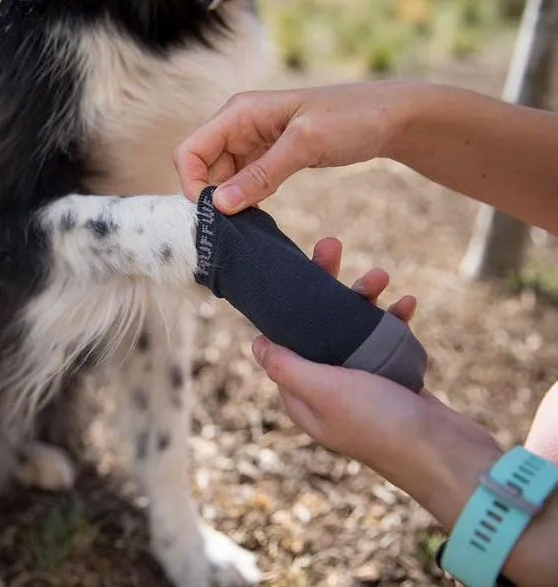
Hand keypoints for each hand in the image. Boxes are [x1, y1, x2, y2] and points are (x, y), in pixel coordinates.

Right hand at [173, 82, 416, 212]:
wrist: (390, 117)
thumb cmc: (351, 118)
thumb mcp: (305, 145)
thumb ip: (261, 174)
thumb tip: (219, 205)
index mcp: (238, 113)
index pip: (189, 151)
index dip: (191, 184)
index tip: (212, 213)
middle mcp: (238, 126)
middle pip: (201, 169)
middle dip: (211, 198)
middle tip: (233, 226)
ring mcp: (251, 143)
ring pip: (220, 180)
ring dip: (229, 203)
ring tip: (249, 223)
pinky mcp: (266, 158)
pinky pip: (242, 183)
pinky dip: (246, 201)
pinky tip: (262, 214)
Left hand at [251, 238, 500, 529]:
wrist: (446, 455)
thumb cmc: (380, 424)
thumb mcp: (324, 390)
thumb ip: (287, 366)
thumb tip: (255, 343)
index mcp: (302, 395)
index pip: (284, 339)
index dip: (288, 303)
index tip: (296, 266)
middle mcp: (327, 388)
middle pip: (317, 327)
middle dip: (327, 286)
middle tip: (332, 246)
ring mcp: (361, 384)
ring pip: (353, 328)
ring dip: (365, 298)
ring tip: (381, 275)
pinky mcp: (393, 380)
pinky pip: (386, 340)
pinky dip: (394, 320)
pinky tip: (407, 303)